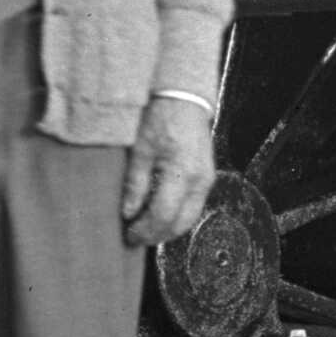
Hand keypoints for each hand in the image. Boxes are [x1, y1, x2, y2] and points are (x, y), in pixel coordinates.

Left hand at [122, 91, 221, 251]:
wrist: (184, 98)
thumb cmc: (160, 117)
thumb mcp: (140, 149)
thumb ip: (135, 184)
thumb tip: (129, 213)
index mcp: (183, 172)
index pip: (163, 215)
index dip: (144, 230)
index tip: (128, 235)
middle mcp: (201, 180)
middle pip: (180, 224)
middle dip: (156, 235)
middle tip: (134, 237)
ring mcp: (207, 180)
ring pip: (189, 219)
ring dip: (167, 228)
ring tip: (144, 227)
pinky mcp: (207, 177)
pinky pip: (193, 206)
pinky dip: (176, 216)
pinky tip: (157, 212)